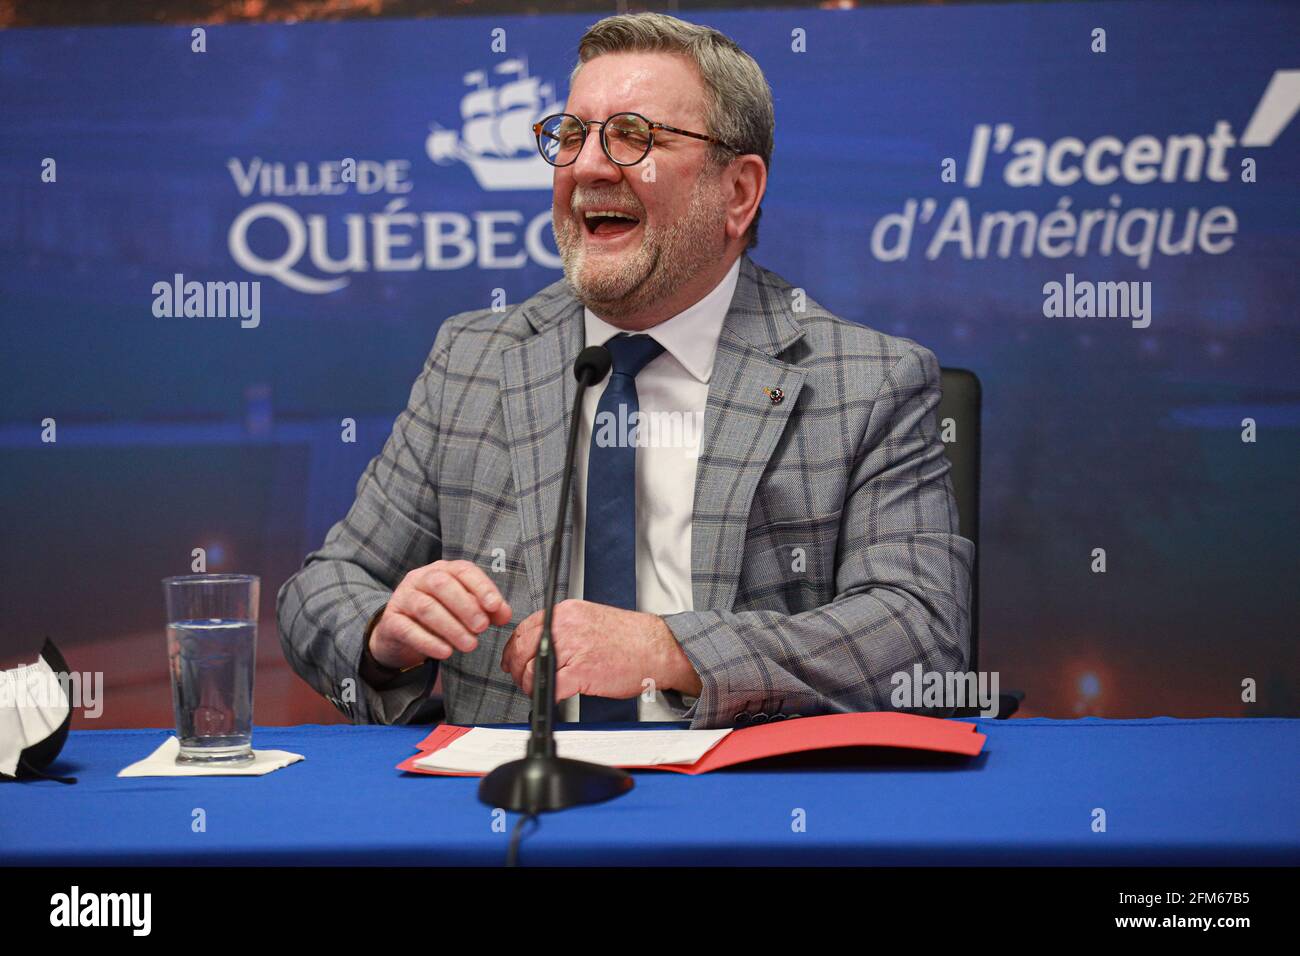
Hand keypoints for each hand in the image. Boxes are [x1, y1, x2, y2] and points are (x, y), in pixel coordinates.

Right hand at [369, 560, 512, 670]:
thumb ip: (486, 609)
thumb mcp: (464, 610)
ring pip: (426, 607)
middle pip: (442, 584)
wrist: (399, 632)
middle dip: (465, 606)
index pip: (463, 570)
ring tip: (470, 645)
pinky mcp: (391, 620)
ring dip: (451, 627)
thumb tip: (506, 614)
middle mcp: (420, 578)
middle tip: (482, 628)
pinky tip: (446, 653)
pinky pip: (408, 629)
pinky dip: (428, 642)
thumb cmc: (440, 615)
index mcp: (443, 570)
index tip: (495, 606)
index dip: (481, 587)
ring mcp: (403, 597)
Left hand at [500, 599, 699, 701]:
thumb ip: (565, 628)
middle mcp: (565, 626)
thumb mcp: (591, 619)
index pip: (524, 628)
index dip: (514, 648)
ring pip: (531, 669)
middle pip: (521, 648)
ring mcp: (572, 648)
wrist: (658, 648)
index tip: (514, 658)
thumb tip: (542, 643)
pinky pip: (550, 687)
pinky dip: (546, 696)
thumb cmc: (631, 638)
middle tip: (521, 678)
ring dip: (530, 684)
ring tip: (538, 689)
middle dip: (516, 668)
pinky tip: (554, 697)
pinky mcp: (581, 672)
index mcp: (566, 612)